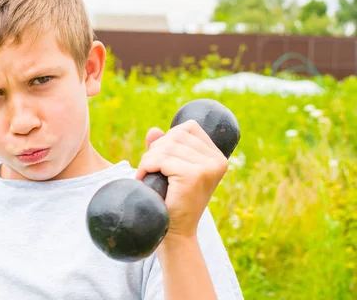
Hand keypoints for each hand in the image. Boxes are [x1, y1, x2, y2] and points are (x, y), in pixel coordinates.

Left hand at [135, 120, 228, 240]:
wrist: (176, 233)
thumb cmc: (173, 201)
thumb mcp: (171, 170)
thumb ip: (164, 149)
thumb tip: (154, 130)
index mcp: (217, 157)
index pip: (189, 128)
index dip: (169, 139)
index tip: (161, 160)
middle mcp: (217, 161)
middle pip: (176, 135)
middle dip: (156, 149)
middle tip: (150, 170)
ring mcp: (207, 168)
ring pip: (166, 146)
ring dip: (149, 159)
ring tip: (147, 175)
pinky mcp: (193, 175)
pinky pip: (161, 159)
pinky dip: (146, 167)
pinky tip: (144, 178)